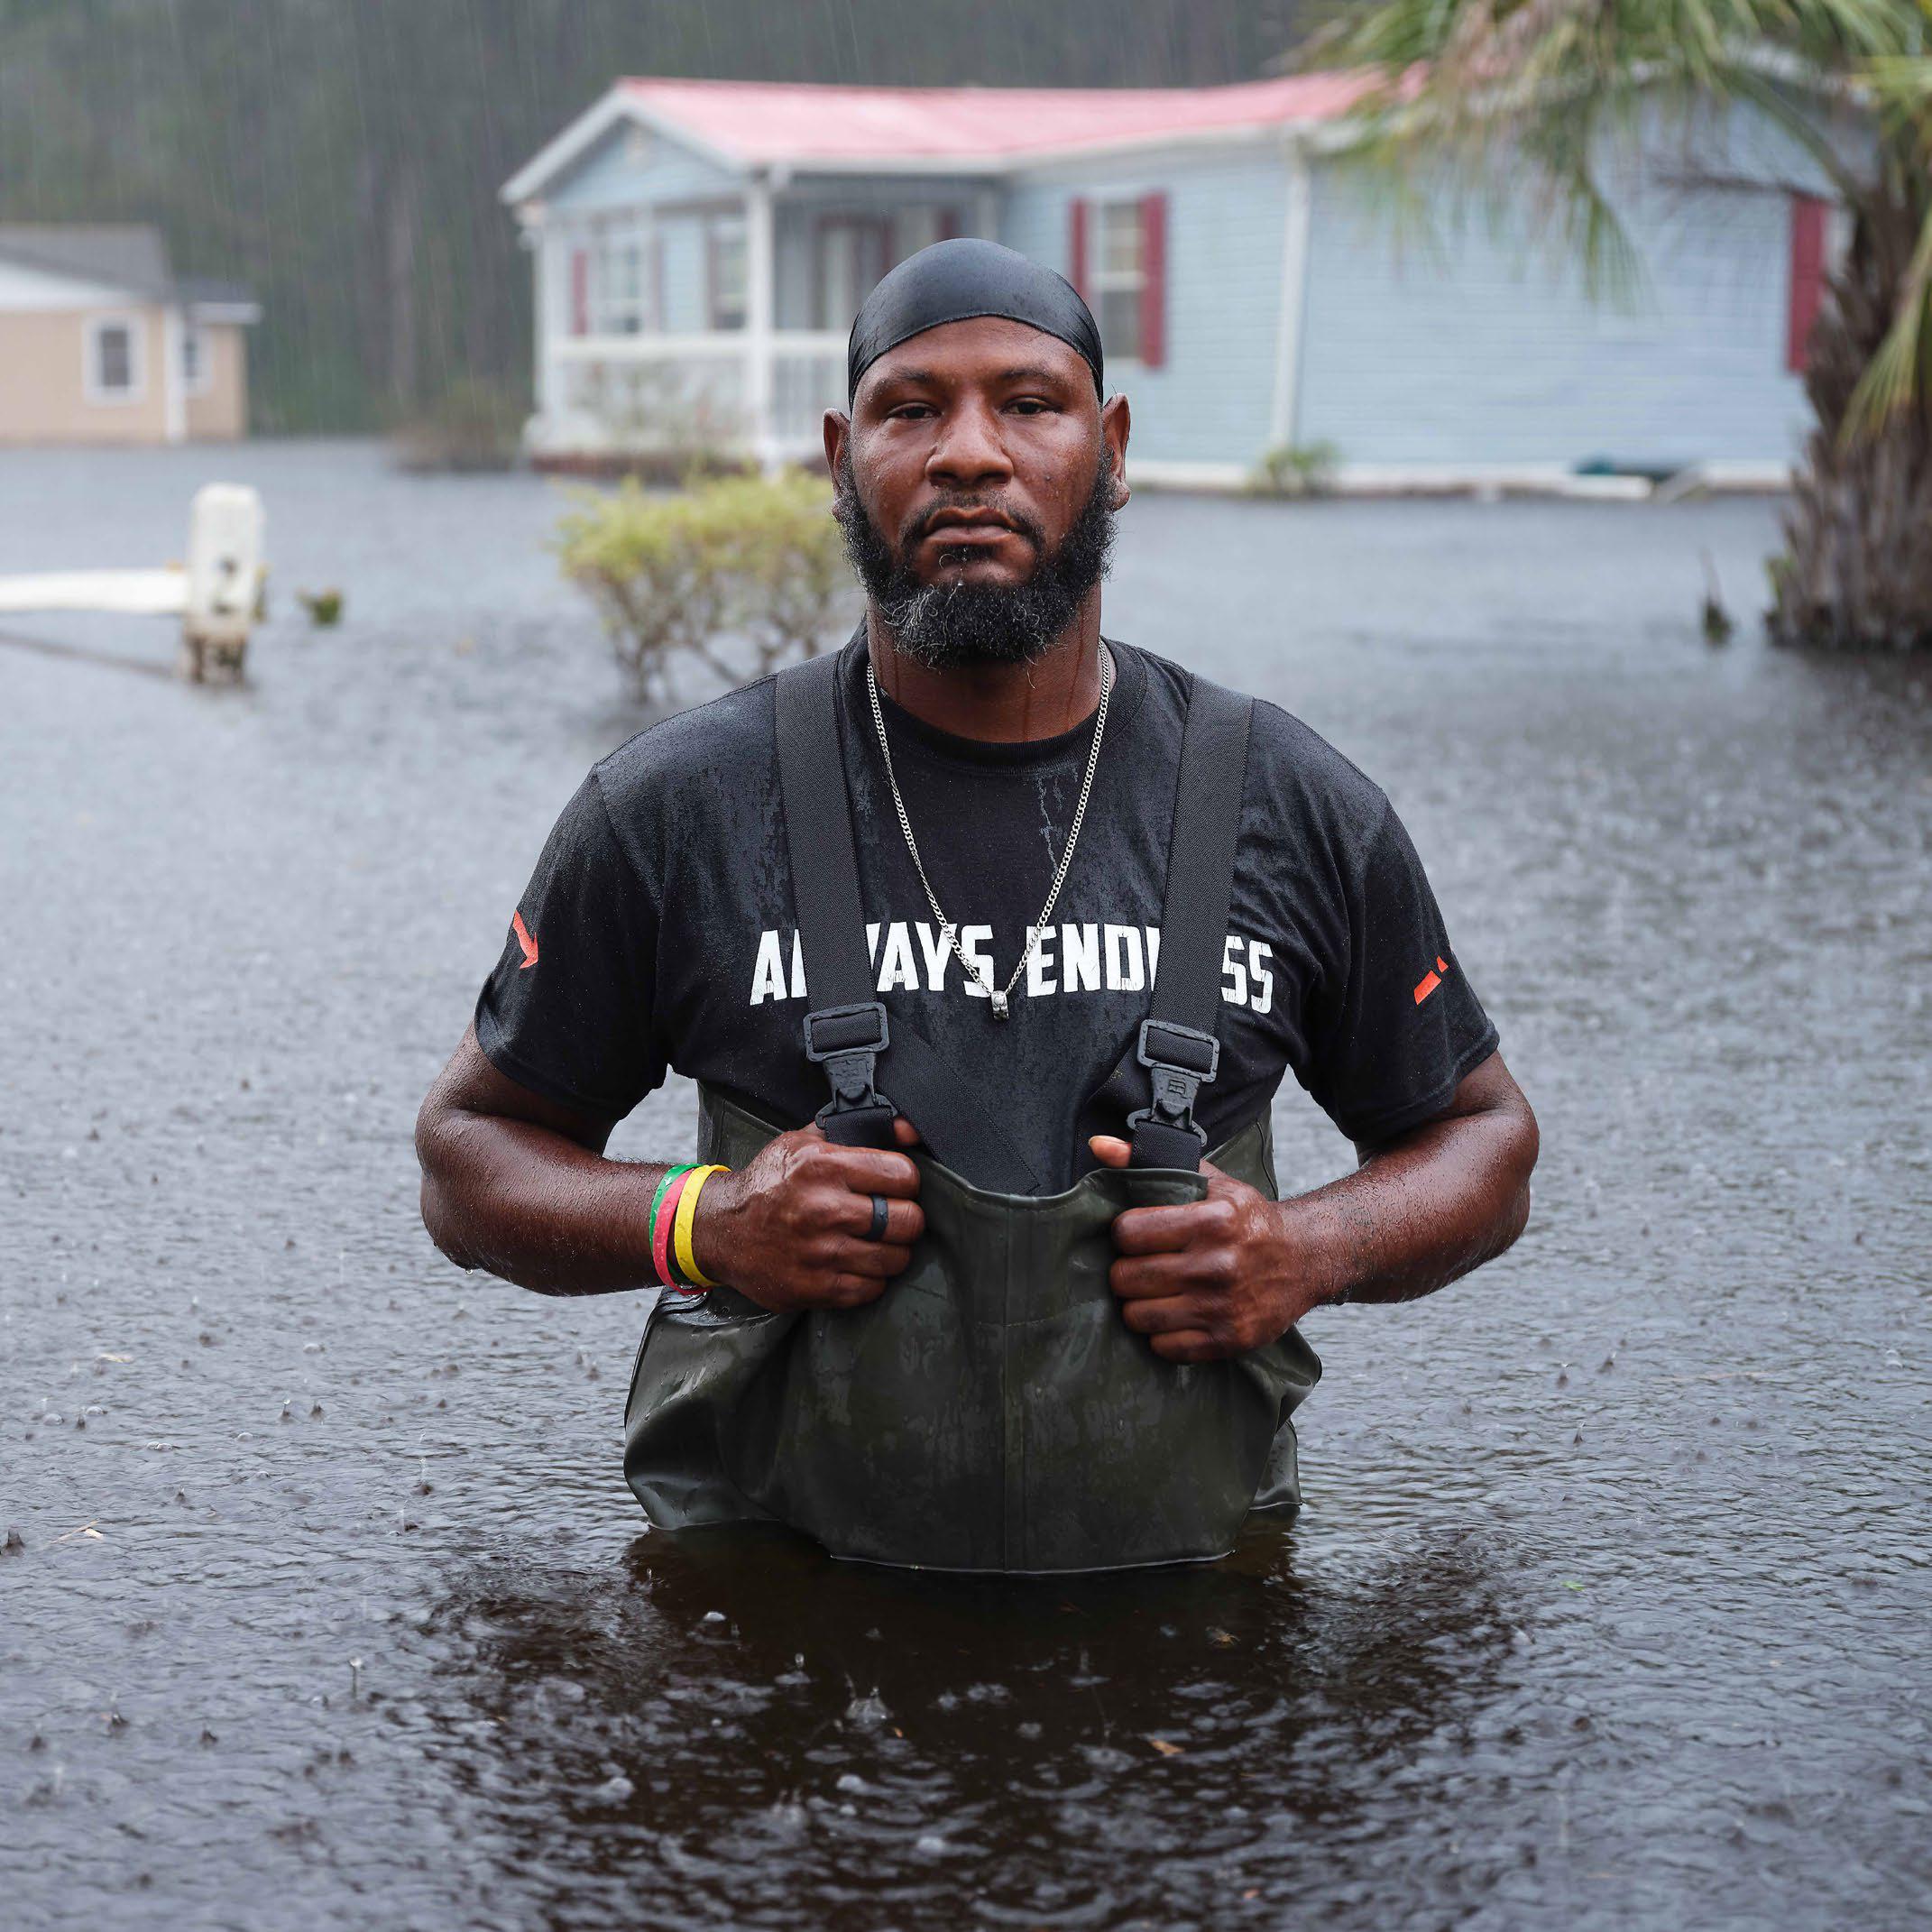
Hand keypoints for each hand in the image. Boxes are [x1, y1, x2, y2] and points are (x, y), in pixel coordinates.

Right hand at [690, 1118, 923, 1311]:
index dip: (906, 1181)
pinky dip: (871, 1278)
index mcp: (824, 1166)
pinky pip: (872, 1288)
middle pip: (908, 1221)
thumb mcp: (805, 1142)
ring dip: (893, 1251)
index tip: (896, 1186)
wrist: (722, 1229)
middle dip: (906, 1218)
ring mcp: (821, 1253)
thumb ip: (859, 1130)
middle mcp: (824, 1210)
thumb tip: (912, 1128)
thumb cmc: (770, 1182)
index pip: (903, 1175)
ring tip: (877, 1242)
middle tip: (893, 1217)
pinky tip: (856, 1263)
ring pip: (896, 1259)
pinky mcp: (816, 1288)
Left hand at [1088, 1135, 1328, 1362]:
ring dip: (1138, 1305)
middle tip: (1138, 1266)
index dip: (1123, 1234)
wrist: (1303, 1259)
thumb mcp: (1209, 1181)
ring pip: (1138, 1317)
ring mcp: (1224, 1307)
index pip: (1129, 1232)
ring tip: (1152, 1292)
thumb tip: (1098, 1145)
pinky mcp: (1229, 1340)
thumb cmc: (1246, 1219)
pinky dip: (1161, 1335)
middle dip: (1125, 1271)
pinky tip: (1174, 1315)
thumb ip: (1150, 1161)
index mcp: (1213, 1220)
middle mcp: (1218, 1264)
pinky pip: (1165, 1348)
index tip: (1134, 1235)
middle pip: (1127, 1278)